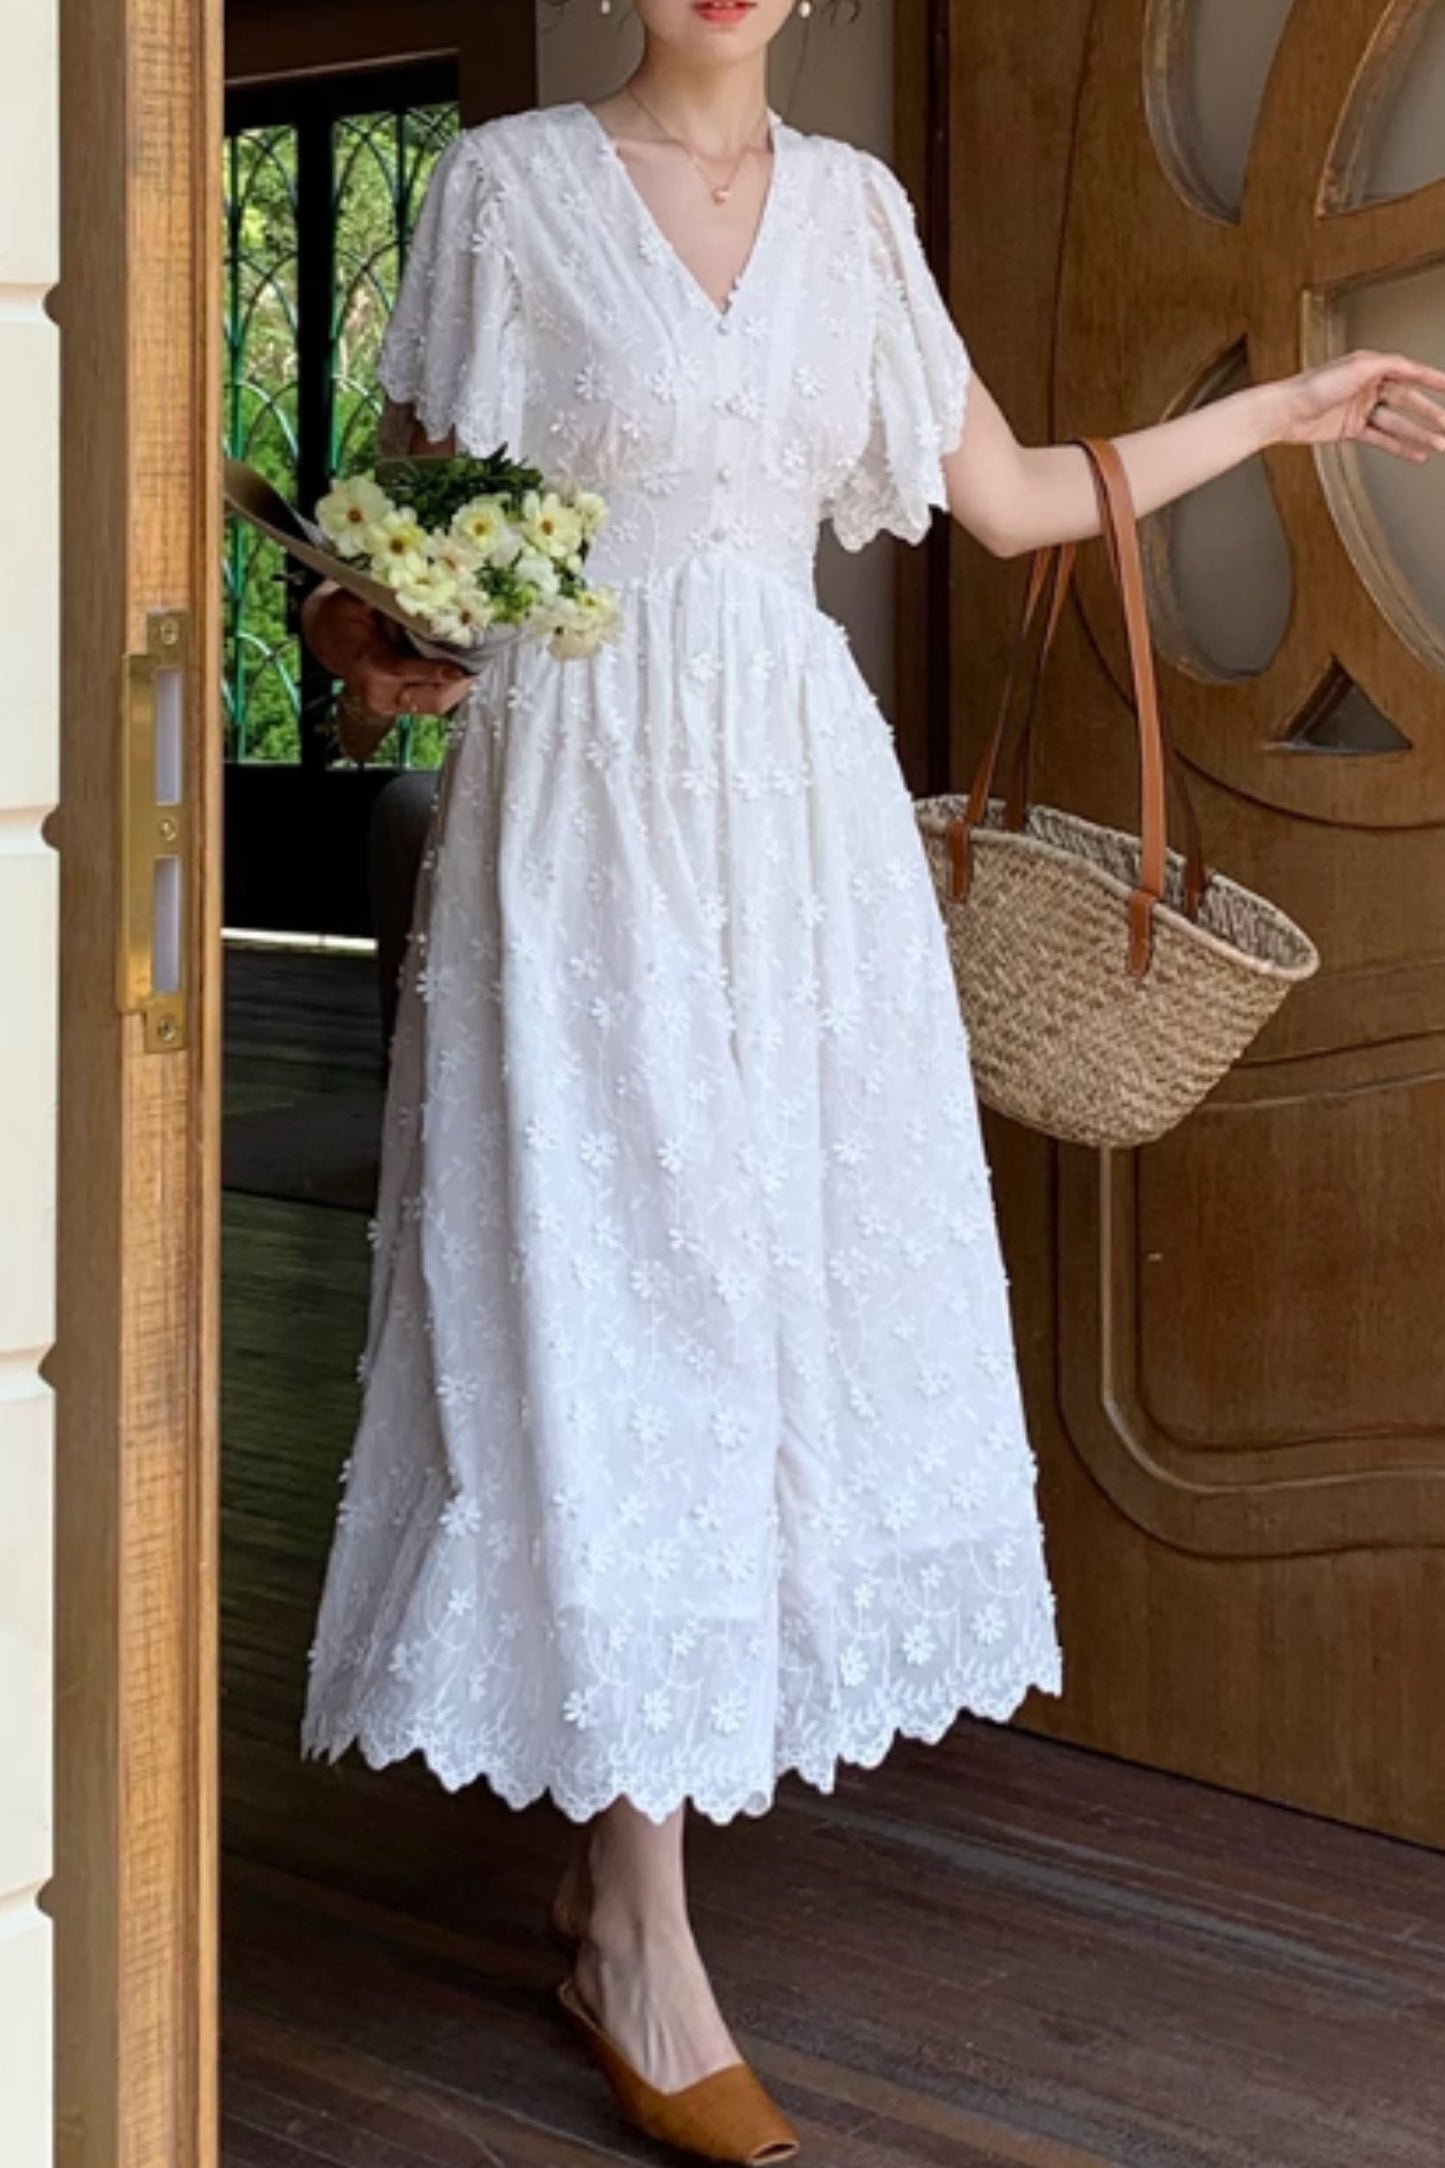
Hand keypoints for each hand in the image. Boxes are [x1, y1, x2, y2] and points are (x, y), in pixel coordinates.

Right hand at [300, 583, 473, 717]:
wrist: (328, 635)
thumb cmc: (343, 615)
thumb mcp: (359, 599)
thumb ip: (388, 599)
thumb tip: (423, 591)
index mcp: (366, 665)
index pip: (404, 670)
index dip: (435, 670)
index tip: (460, 669)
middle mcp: (379, 692)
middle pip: (432, 700)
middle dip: (458, 683)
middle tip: (479, 662)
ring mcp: (392, 703)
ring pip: (438, 702)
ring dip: (458, 684)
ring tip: (475, 662)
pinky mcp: (402, 703)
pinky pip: (434, 698)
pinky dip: (450, 683)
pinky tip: (461, 665)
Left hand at [1270, 348, 1444, 461]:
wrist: (1285, 412)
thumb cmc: (1312, 387)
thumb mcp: (1357, 367)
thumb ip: (1388, 364)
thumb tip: (1410, 365)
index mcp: (1371, 367)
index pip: (1410, 373)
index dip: (1432, 380)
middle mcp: (1367, 387)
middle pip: (1407, 401)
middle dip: (1429, 414)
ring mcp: (1360, 409)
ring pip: (1397, 423)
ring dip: (1418, 434)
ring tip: (1438, 443)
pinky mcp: (1351, 430)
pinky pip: (1381, 439)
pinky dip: (1399, 447)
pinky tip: (1415, 453)